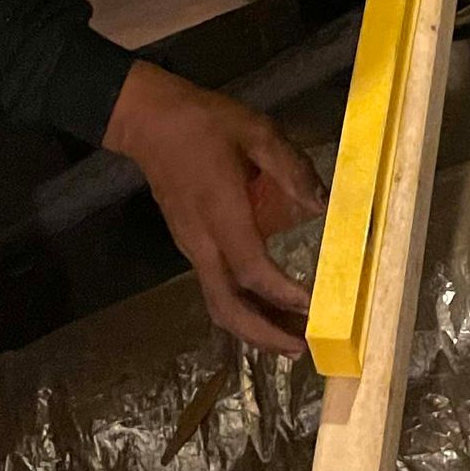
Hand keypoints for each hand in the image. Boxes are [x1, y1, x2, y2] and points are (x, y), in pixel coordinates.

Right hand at [105, 62, 325, 354]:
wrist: (148, 121)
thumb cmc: (204, 123)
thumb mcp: (256, 131)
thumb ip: (291, 167)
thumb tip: (321, 203)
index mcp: (221, 214)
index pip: (252, 270)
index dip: (282, 294)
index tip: (313, 308)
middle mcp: (202, 241)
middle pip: (228, 306)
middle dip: (263, 334)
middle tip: (300, 348)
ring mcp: (191, 246)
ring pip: (218, 302)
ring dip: (252, 327)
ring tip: (289, 336)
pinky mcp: (188, 243)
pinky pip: (214, 287)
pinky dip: (240, 306)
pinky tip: (264, 304)